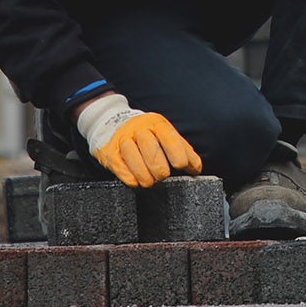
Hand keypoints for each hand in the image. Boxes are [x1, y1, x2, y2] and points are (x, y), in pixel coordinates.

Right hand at [74, 92, 201, 186]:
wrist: (113, 124)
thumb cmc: (147, 135)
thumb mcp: (166, 136)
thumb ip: (184, 151)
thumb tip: (196, 169)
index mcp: (157, 124)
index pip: (168, 136)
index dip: (176, 152)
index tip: (181, 165)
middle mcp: (139, 129)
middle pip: (150, 147)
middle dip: (159, 167)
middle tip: (163, 176)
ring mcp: (123, 139)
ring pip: (132, 155)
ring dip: (143, 174)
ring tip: (149, 182)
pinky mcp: (110, 152)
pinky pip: (119, 165)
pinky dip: (129, 177)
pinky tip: (136, 182)